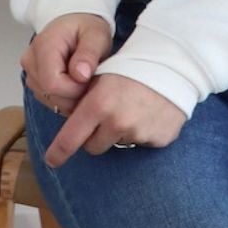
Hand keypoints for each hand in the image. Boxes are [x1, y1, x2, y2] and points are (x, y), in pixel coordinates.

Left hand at [22, 15, 186, 166]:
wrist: (174, 66)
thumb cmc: (133, 67)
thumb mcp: (102, 75)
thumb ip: (84, 99)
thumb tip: (69, 123)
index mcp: (98, 105)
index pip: (70, 138)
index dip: (58, 152)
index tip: (52, 160)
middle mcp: (117, 123)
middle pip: (93, 146)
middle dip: (94, 136)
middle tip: (106, 117)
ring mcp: (139, 133)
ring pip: (119, 143)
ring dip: (120, 133)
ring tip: (133, 109)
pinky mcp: (159, 139)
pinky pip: (143, 142)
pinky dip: (144, 131)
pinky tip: (150, 113)